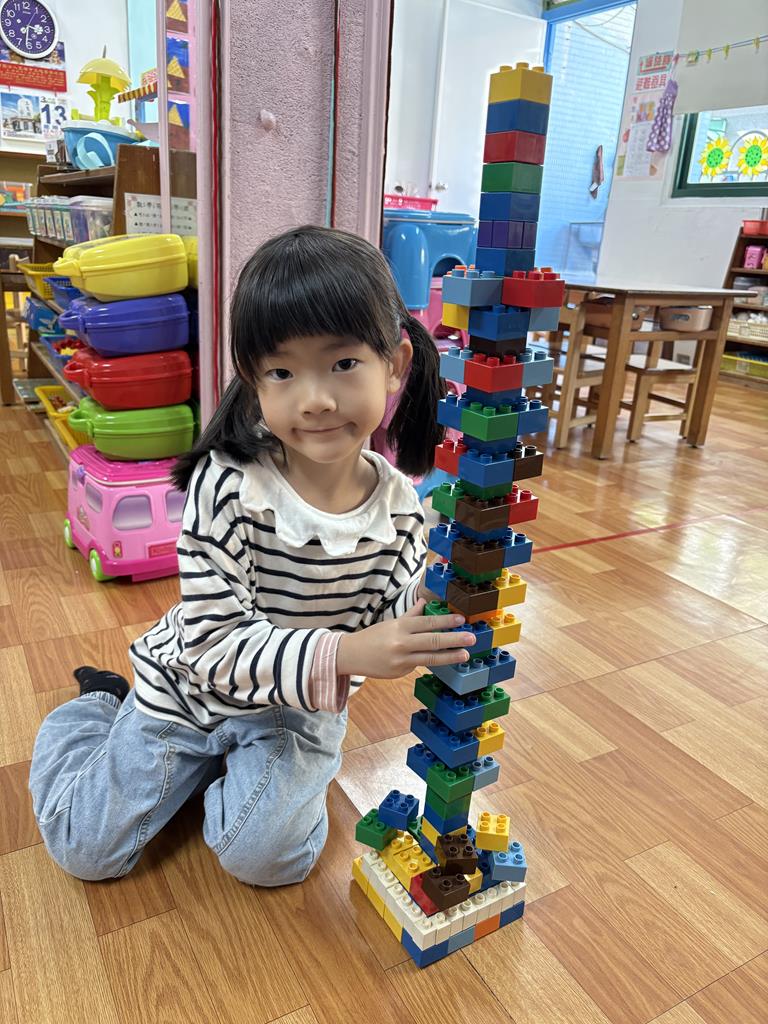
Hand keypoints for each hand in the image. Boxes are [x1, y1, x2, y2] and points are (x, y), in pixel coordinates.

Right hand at [336, 599, 475, 678]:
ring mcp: (401, 660)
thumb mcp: (392, 623)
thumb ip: (411, 615)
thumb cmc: (374, 637)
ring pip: (430, 657)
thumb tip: (425, 602)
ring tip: (465, 654)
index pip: (427, 622)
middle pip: (432, 640)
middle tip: (471, 637)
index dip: (445, 621)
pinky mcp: (400, 672)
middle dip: (454, 639)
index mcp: (400, 626)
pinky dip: (431, 662)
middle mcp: (401, 642)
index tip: (461, 619)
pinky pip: (419, 665)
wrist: (352, 655)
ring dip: (450, 656)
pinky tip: (443, 660)